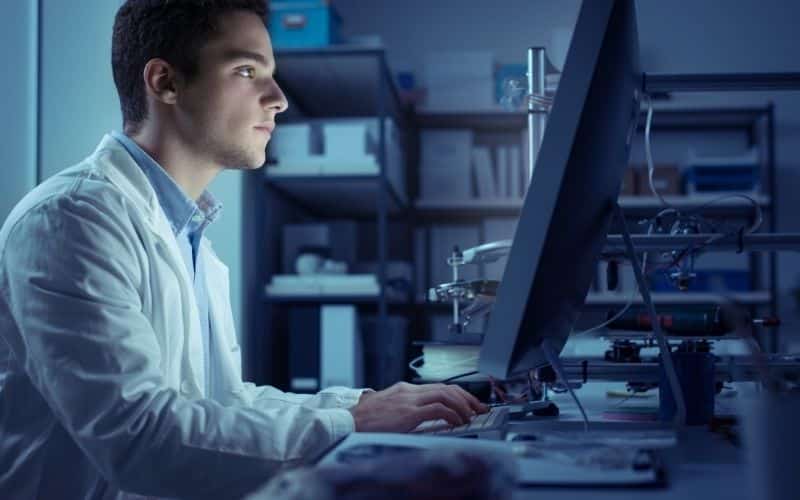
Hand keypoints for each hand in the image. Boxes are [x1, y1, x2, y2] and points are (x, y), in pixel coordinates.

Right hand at [349, 382, 487, 432]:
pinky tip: (458, 422)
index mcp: (405, 390)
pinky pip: (438, 409)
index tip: (470, 404)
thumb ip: (407, 410)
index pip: (439, 387)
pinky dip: (453, 415)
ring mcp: (409, 400)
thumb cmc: (364, 421)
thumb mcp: (389, 411)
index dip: (459, 394)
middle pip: (447, 387)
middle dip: (467, 397)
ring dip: (463, 406)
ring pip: (446, 395)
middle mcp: (409, 391)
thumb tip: (428, 418)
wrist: (347, 423)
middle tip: (480, 408)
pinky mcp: (408, 413)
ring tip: (472, 416)